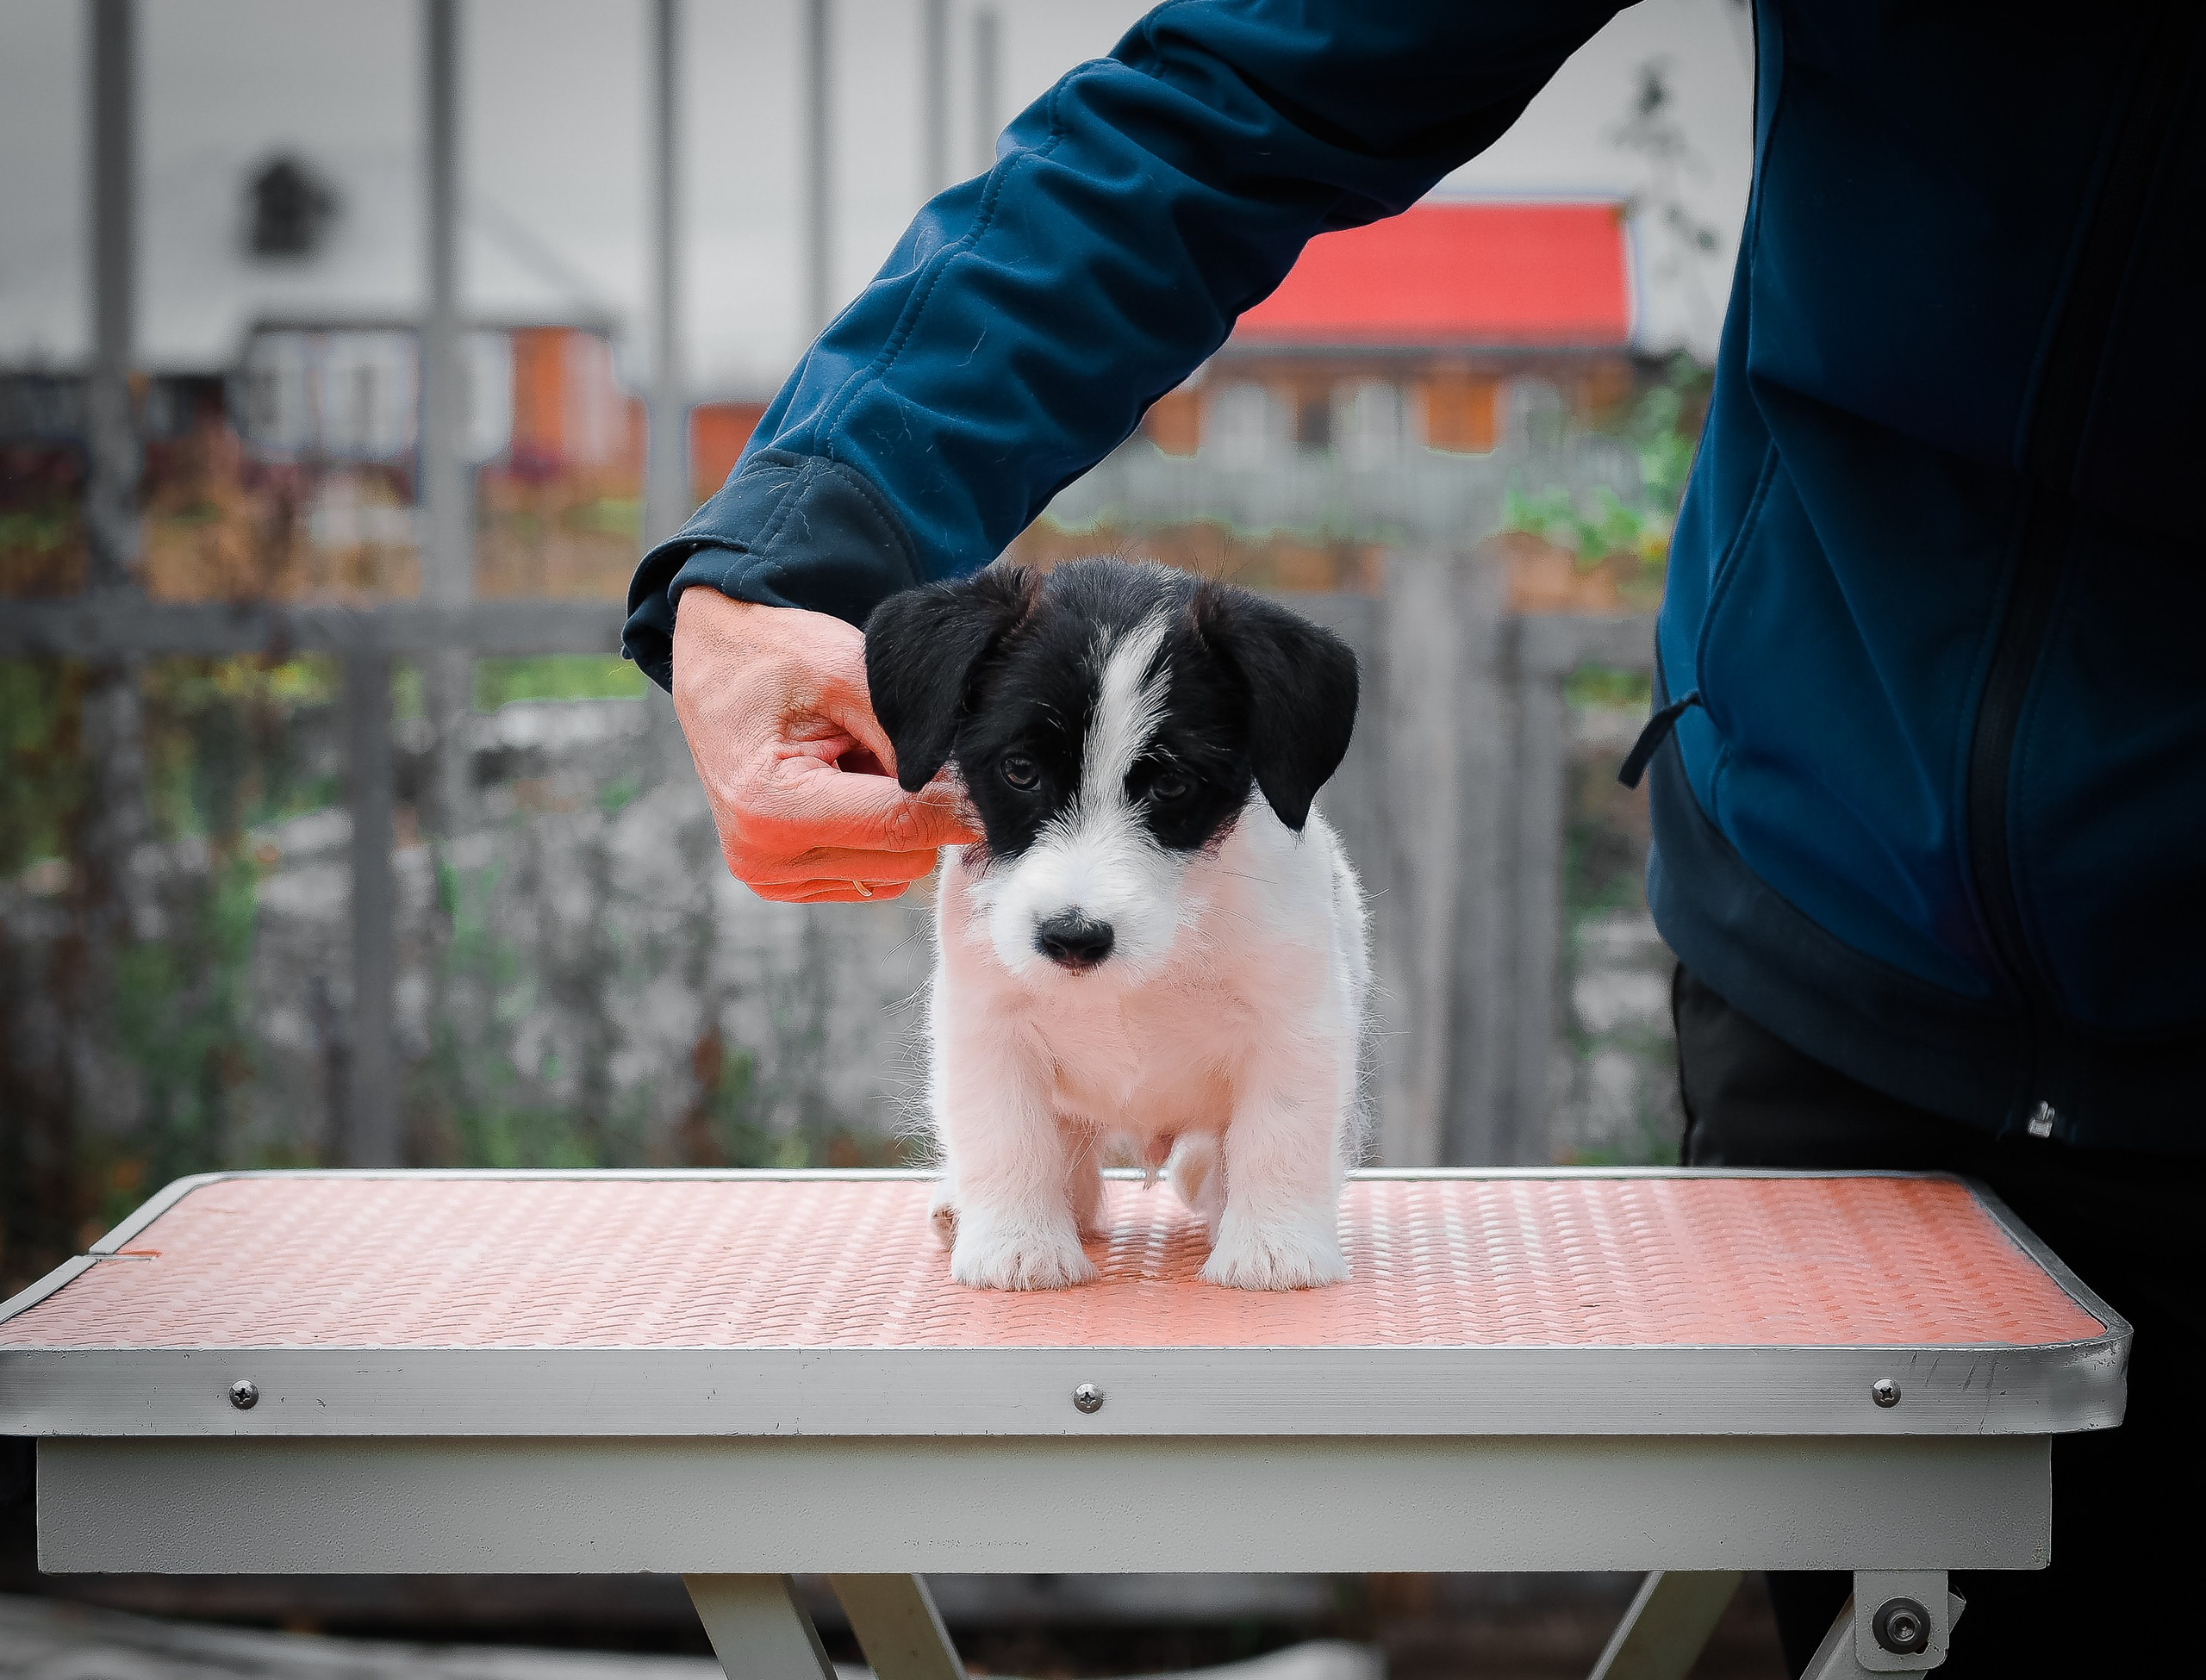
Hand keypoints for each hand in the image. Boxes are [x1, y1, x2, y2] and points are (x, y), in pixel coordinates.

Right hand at [670, 587, 978, 902]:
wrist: (714, 663)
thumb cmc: (774, 655)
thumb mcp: (843, 669)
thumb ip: (902, 733)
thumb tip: (960, 787)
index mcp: (772, 807)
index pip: (900, 825)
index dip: (957, 805)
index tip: (993, 784)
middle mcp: (764, 857)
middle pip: (904, 859)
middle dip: (921, 808)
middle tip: (894, 751)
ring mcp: (769, 877)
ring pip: (891, 874)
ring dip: (896, 824)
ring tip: (860, 766)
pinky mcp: (781, 883)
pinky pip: (867, 877)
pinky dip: (874, 838)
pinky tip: (848, 790)